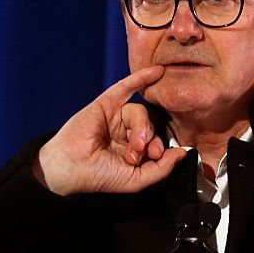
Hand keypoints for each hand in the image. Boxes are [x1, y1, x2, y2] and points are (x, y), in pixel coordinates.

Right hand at [32, 66, 187, 195]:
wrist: (71, 168)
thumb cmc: (99, 177)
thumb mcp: (137, 180)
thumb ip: (162, 169)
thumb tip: (183, 153)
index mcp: (133, 149)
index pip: (156, 141)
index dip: (160, 147)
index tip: (155, 157)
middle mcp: (125, 132)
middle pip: (150, 125)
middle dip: (149, 139)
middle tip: (139, 152)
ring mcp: (115, 117)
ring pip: (140, 112)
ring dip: (141, 127)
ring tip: (133, 144)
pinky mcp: (105, 104)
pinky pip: (126, 87)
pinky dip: (142, 78)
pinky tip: (157, 72)